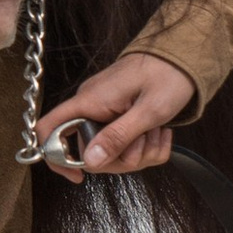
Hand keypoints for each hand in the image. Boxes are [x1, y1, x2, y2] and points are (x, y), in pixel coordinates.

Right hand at [37, 53, 197, 178]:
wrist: (184, 56)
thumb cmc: (167, 74)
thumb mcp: (147, 111)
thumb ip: (117, 137)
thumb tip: (90, 163)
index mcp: (89, 102)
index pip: (49, 129)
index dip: (56, 157)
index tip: (78, 176)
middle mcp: (92, 108)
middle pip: (90, 153)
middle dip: (122, 158)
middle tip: (144, 143)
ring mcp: (106, 113)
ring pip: (114, 152)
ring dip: (141, 151)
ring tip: (157, 130)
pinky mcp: (121, 117)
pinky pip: (129, 145)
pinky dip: (148, 145)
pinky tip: (160, 131)